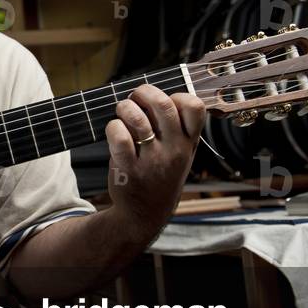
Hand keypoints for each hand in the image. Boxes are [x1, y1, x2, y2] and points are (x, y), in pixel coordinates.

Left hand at [105, 85, 205, 237]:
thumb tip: (152, 94)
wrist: (144, 214)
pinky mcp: (129, 169)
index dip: (176, 96)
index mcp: (188, 142)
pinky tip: (114, 132)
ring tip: (122, 114)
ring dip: (124, 108)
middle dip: (144, 92)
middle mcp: (174, 150)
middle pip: (164, 105)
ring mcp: (152, 160)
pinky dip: (113, 127)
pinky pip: (119, 136)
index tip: (163, 104)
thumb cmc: (160, 176)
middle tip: (135, 99)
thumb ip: (174, 127)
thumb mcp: (179, 154)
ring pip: (137, 118)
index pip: (194, 107)